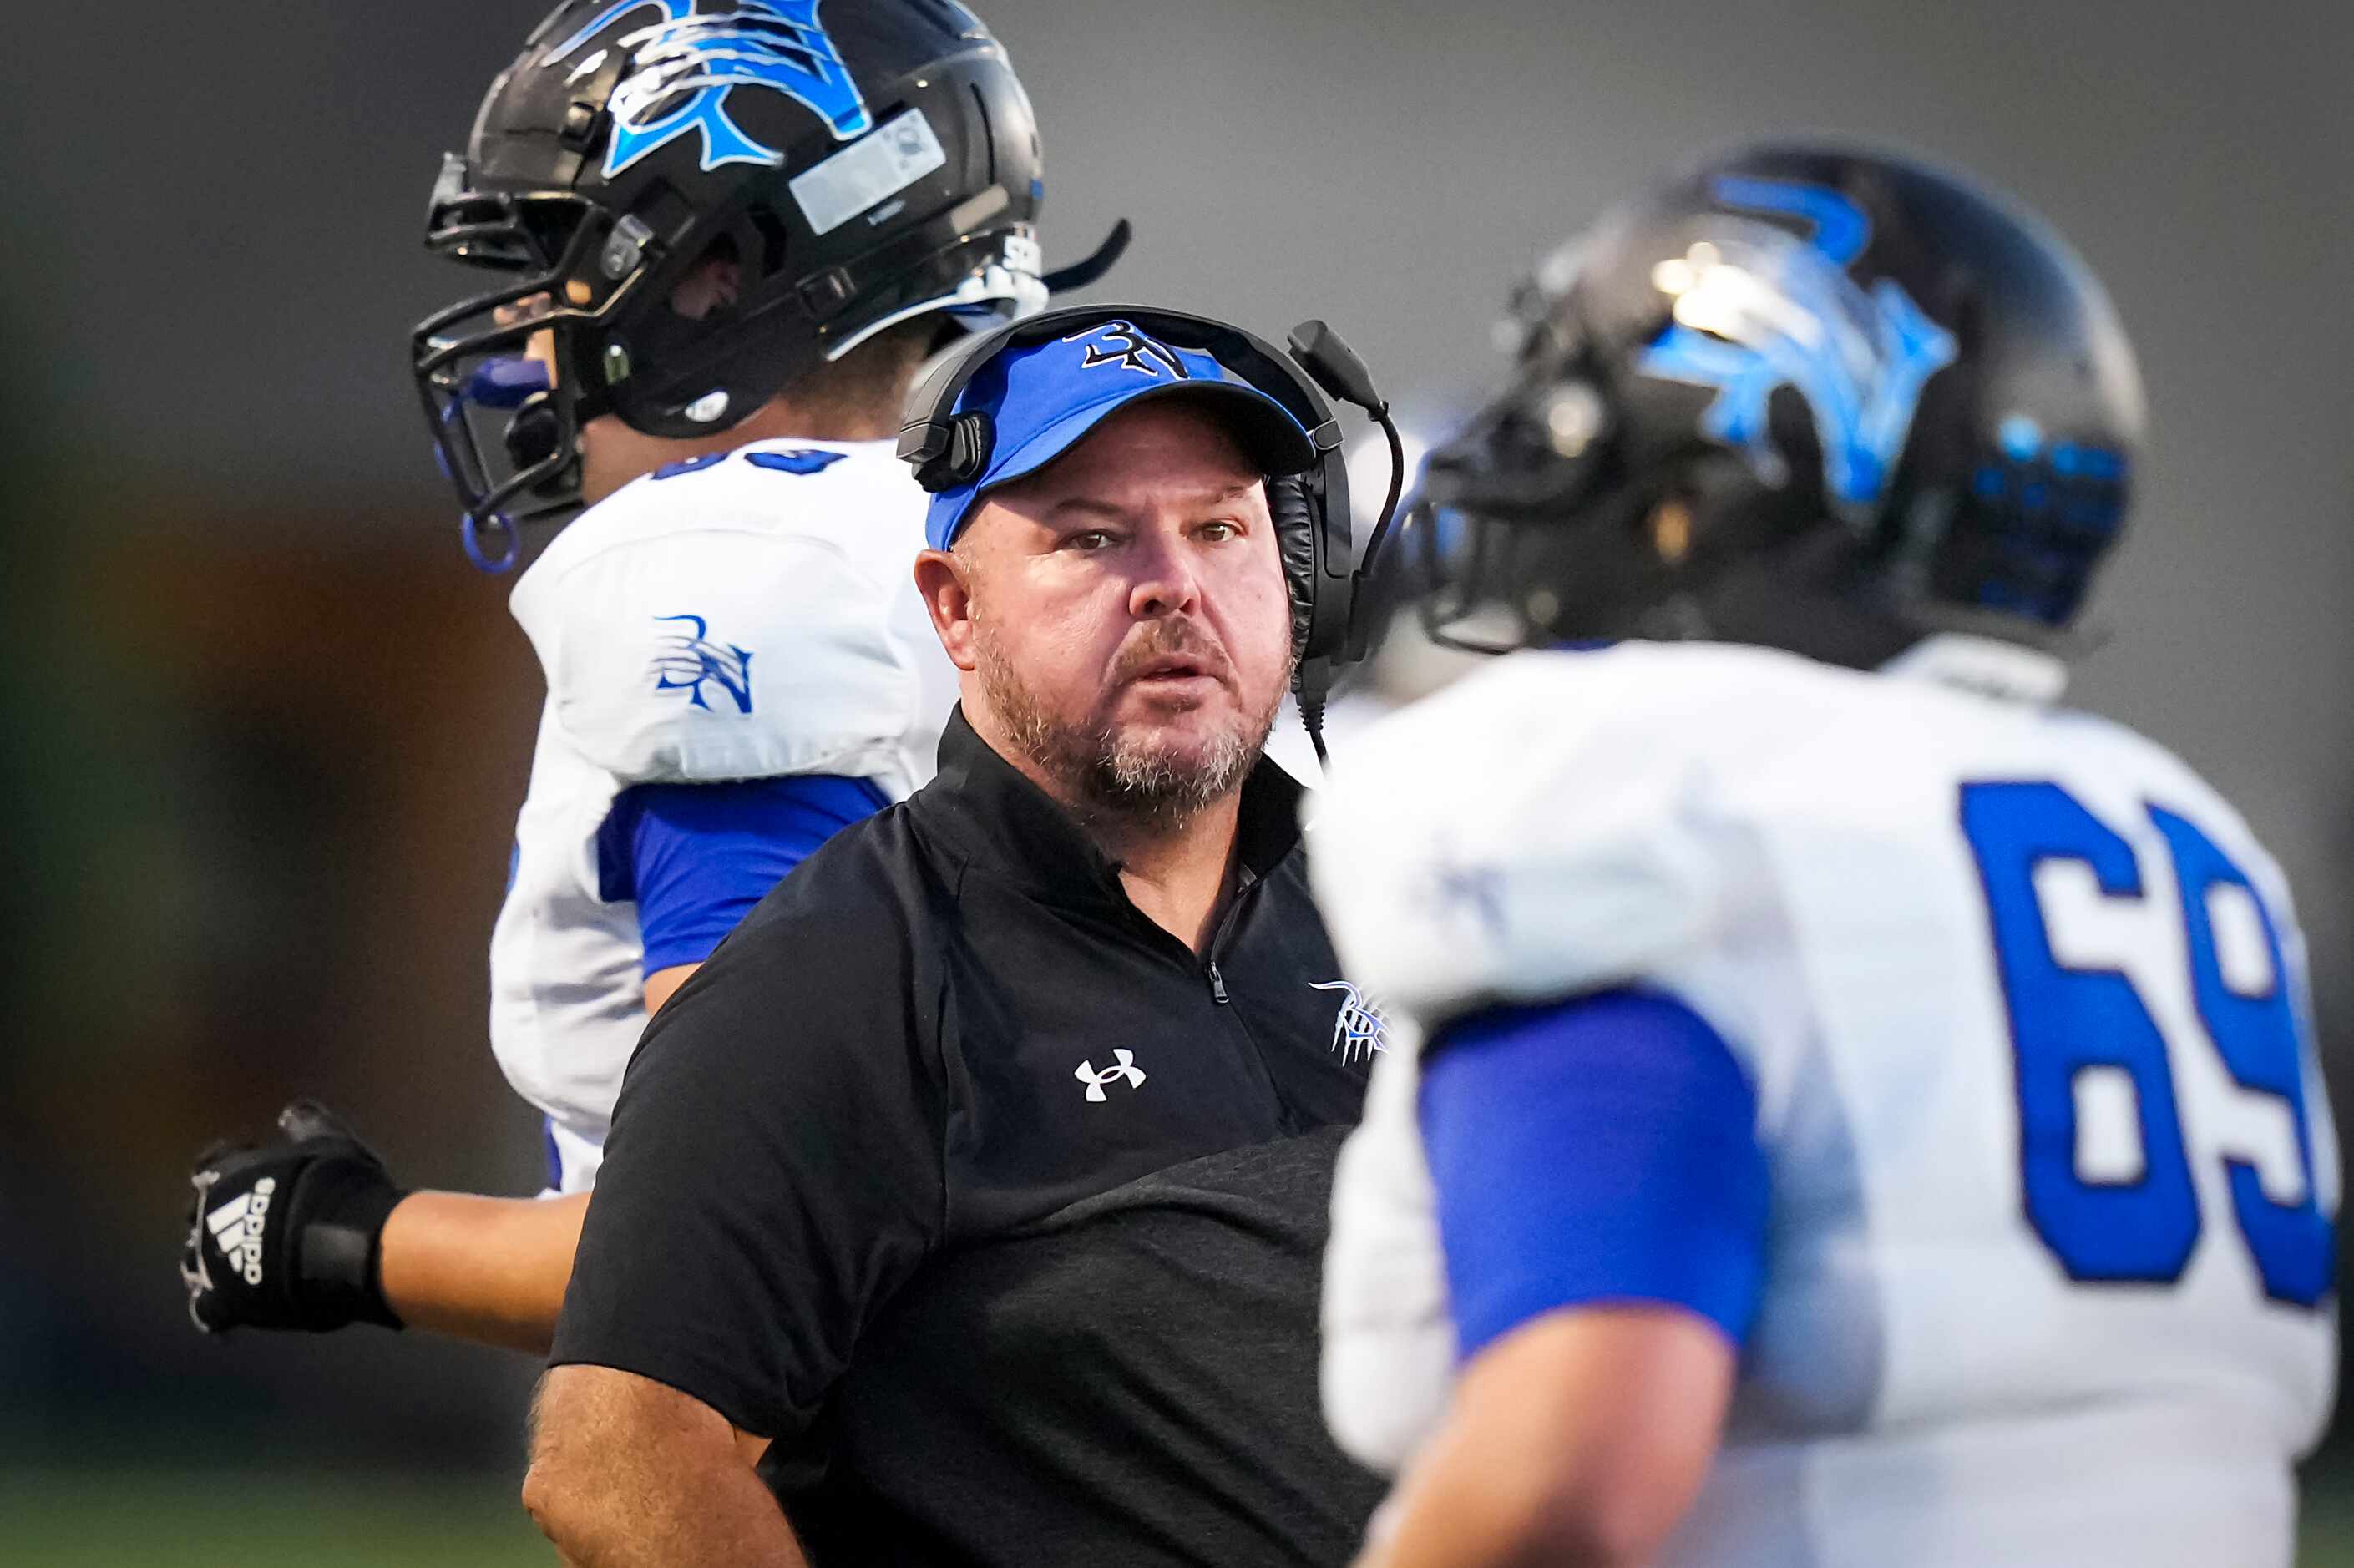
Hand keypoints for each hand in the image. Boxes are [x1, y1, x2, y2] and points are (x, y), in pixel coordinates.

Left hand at [182, 1100, 408, 1334]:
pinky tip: (233, 1315)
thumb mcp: (329, 1141)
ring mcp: (213, 1262)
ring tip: (237, 1265)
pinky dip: (217, 1311)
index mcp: (227, 1175)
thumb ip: (305, 1124)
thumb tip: (288, 1111)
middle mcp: (208, 1217)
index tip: (254, 1163)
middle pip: (197, 1214)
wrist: (344, 1243)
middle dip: (216, 1216)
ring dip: (211, 1262)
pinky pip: (208, 1311)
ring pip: (195, 1262)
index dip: (229, 1163)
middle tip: (248, 1220)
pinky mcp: (227, 1302)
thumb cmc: (336, 1186)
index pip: (209, 1164)